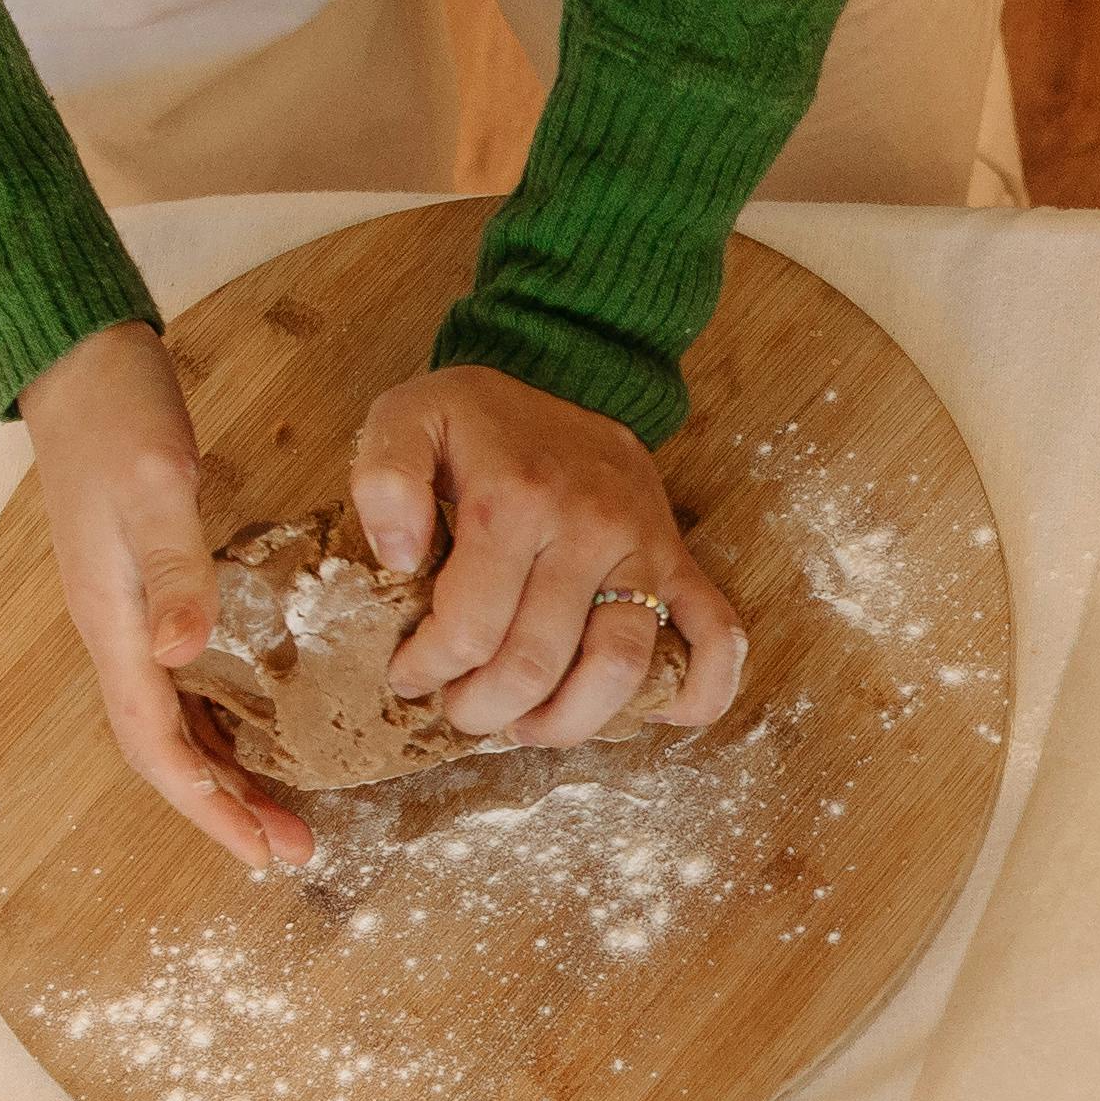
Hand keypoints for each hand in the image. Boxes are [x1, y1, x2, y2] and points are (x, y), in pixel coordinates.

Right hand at [21, 320, 308, 873]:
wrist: (79, 361)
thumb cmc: (115, 416)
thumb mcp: (156, 485)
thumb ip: (175, 569)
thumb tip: (182, 659)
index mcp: (113, 622)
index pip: (156, 745)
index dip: (206, 805)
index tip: (258, 851)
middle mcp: (118, 633)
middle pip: (168, 751)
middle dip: (226, 807)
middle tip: (293, 851)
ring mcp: (130, 615)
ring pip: (178, 723)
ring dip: (229, 773)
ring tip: (288, 814)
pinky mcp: (149, 591)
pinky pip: (188, 684)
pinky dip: (226, 722)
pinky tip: (268, 734)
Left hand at [354, 367, 744, 744]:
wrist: (568, 374)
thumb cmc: (480, 419)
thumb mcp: (408, 417)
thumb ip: (384, 479)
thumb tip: (401, 559)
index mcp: (516, 498)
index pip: (470, 626)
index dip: (429, 669)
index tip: (410, 675)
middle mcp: (590, 526)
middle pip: (537, 662)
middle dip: (485, 708)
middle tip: (460, 709)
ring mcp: (647, 547)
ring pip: (621, 667)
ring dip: (567, 723)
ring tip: (526, 726)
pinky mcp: (682, 561)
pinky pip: (715, 638)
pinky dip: (697, 695)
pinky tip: (651, 719)